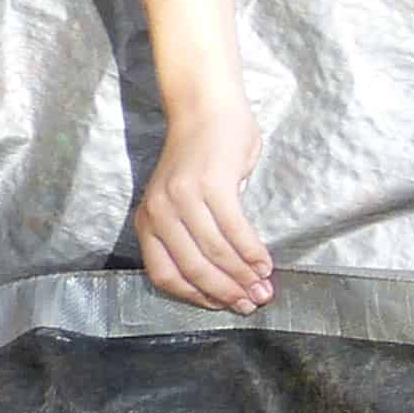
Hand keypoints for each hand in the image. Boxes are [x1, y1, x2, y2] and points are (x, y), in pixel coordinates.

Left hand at [131, 94, 270, 313]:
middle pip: (193, 268)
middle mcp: (159, 213)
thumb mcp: (181, 200)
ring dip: (244, 276)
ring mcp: (183, 198)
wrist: (206, 107)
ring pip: (216, 253)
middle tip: (252, 303)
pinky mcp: (212, 185)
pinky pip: (235, 230)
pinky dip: (253, 251)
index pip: (165, 275)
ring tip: (264, 288)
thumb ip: (191, 233)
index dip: (197, 296)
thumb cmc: (200, 155)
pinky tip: (266, 262)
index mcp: (147, 221)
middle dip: (226, 292)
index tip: (223, 306)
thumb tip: (226, 274)